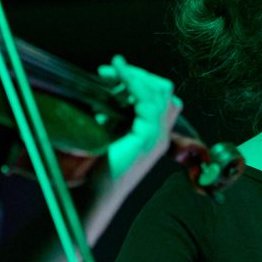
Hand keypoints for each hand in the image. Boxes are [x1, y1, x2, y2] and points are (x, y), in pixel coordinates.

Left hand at [99, 55, 180, 182]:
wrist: (97, 192)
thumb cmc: (100, 165)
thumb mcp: (112, 134)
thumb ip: (118, 115)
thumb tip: (110, 89)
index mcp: (155, 134)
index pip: (162, 96)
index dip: (141, 79)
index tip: (114, 71)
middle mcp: (161, 134)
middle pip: (164, 90)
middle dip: (138, 73)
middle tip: (112, 69)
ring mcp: (156, 136)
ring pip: (158, 92)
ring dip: (133, 76)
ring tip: (110, 71)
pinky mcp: (145, 138)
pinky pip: (146, 102)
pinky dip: (132, 85)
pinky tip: (117, 81)